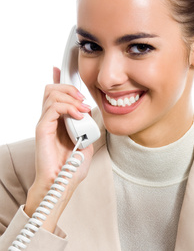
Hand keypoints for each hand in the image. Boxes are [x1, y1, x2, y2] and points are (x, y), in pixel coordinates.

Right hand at [25, 67, 93, 228]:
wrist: (63, 183)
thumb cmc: (73, 165)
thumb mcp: (87, 140)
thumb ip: (88, 125)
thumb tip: (93, 113)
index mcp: (60, 119)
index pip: (56, 93)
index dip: (59, 79)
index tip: (63, 68)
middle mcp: (50, 118)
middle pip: (53, 88)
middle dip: (70, 88)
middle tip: (84, 100)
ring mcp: (46, 123)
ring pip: (51, 94)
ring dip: (71, 97)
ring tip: (83, 109)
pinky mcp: (43, 129)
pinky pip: (52, 108)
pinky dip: (67, 107)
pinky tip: (79, 116)